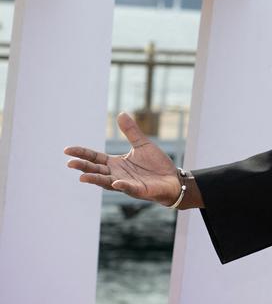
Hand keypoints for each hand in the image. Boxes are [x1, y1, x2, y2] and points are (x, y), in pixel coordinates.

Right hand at [65, 112, 179, 205]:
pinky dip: (122, 186)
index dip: (82, 154)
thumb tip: (120, 113)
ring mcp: (126, 184)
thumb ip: (131, 132)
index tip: (67, 150)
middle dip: (83, 167)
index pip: (94, 158)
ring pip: (107, 182)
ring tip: (82, 177)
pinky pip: (128, 189)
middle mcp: (117, 175)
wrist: (173, 179)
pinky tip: (116, 182)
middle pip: (96, 171)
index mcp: (115, 164)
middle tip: (70, 163)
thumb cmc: (156, 164)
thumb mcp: (142, 145)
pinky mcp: (139, 190)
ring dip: (96, 179)